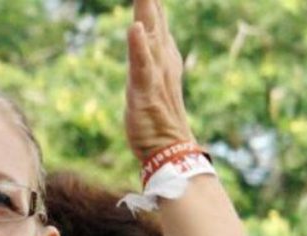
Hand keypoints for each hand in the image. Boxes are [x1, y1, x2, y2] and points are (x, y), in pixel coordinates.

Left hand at [126, 0, 196, 161]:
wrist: (170, 150)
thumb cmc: (159, 120)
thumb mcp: (151, 81)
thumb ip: (147, 56)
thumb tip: (143, 33)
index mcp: (164, 58)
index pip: (156, 22)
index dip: (151, 3)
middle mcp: (162, 62)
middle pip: (154, 22)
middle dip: (148, 1)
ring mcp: (155, 77)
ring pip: (149, 38)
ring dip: (146, 14)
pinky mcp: (146, 93)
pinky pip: (142, 68)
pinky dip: (139, 48)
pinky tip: (135, 29)